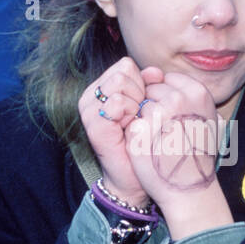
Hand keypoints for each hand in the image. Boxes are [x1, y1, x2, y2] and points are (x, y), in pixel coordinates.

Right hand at [78, 58, 163, 206]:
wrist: (134, 178)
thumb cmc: (144, 142)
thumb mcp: (147, 108)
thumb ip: (149, 86)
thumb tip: (156, 72)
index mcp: (102, 88)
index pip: (126, 65)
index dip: (142, 83)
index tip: (145, 105)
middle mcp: (91, 96)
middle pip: (123, 71)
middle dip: (140, 91)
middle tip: (140, 115)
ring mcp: (89, 109)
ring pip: (119, 82)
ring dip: (136, 102)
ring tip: (135, 122)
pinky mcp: (93, 123)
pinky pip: (117, 101)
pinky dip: (131, 113)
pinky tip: (131, 128)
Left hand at [125, 71, 233, 238]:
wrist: (189, 188)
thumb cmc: (198, 154)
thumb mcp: (207, 120)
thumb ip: (188, 94)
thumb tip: (158, 73)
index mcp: (197, 93)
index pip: (167, 79)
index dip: (165, 98)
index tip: (173, 117)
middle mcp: (178, 100)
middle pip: (151, 90)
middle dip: (153, 108)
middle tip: (166, 132)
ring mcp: (158, 115)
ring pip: (138, 106)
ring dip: (143, 122)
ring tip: (158, 142)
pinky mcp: (140, 131)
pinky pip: (131, 124)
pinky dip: (135, 136)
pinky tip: (148, 149)